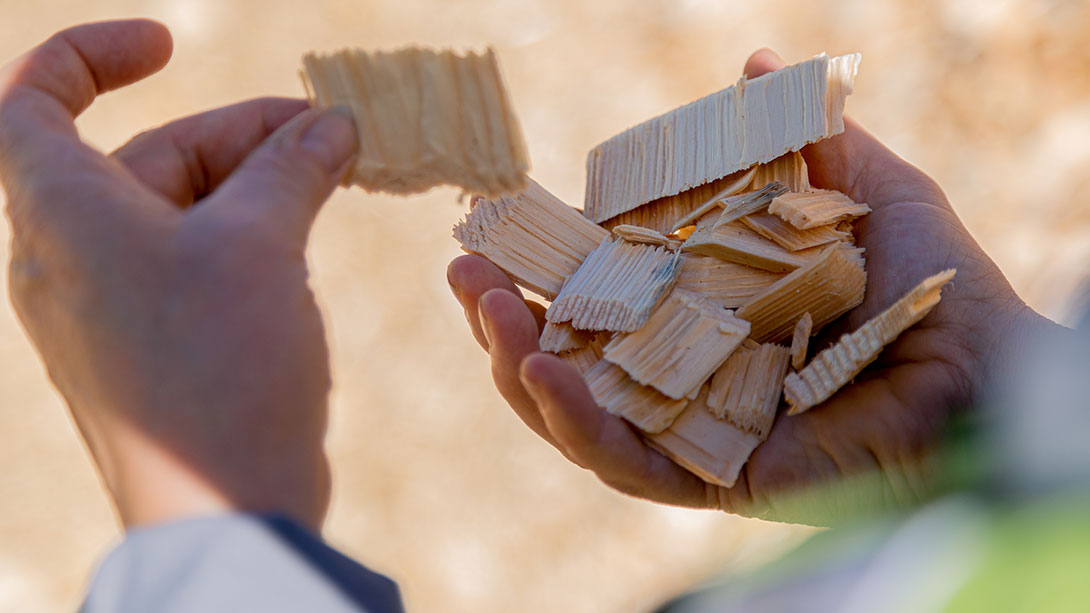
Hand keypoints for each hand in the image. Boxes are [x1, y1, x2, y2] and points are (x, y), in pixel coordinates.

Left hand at [0, 20, 356, 529]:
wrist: (223, 505)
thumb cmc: (220, 364)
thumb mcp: (261, 241)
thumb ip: (290, 168)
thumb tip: (330, 124)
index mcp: (62, 214)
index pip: (32, 100)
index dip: (91, 55)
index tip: (168, 45)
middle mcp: (69, 257)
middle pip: (147, 158)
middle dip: (239, 135)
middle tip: (329, 134)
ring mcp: (110, 309)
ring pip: (179, 214)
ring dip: (255, 186)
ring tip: (333, 178)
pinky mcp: (152, 349)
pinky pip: (192, 266)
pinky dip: (247, 237)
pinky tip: (304, 238)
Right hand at [447, 49, 1063, 522]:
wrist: (988, 365)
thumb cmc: (933, 281)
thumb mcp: (859, 189)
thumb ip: (799, 136)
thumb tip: (758, 58)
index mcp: (701, 316)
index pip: (596, 300)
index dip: (539, 270)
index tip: (488, 231)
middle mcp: (685, 377)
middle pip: (569, 363)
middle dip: (504, 323)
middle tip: (465, 277)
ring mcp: (695, 431)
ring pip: (579, 419)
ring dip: (520, 371)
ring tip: (489, 315)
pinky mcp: (715, 479)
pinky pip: (630, 463)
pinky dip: (580, 424)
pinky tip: (539, 375)